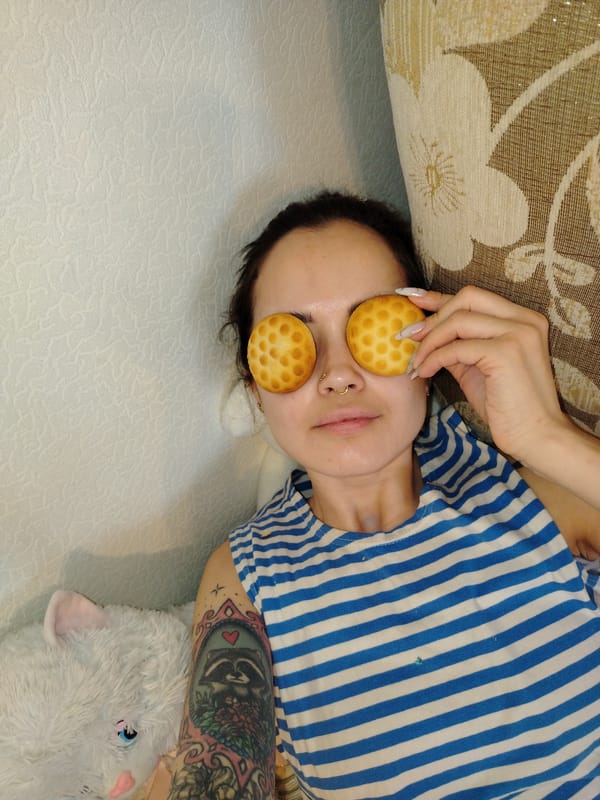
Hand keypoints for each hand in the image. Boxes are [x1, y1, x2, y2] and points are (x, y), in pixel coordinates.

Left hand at [396, 286, 568, 464]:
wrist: (535, 437)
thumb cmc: (508, 408)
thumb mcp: (478, 368)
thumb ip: (459, 345)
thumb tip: (425, 331)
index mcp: (523, 319)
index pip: (474, 297)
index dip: (439, 298)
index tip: (411, 300)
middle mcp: (525, 320)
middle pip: (467, 298)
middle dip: (433, 317)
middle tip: (409, 337)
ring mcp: (518, 334)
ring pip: (458, 320)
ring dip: (429, 341)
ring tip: (415, 362)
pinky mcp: (505, 353)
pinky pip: (456, 348)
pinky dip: (434, 358)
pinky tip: (425, 372)